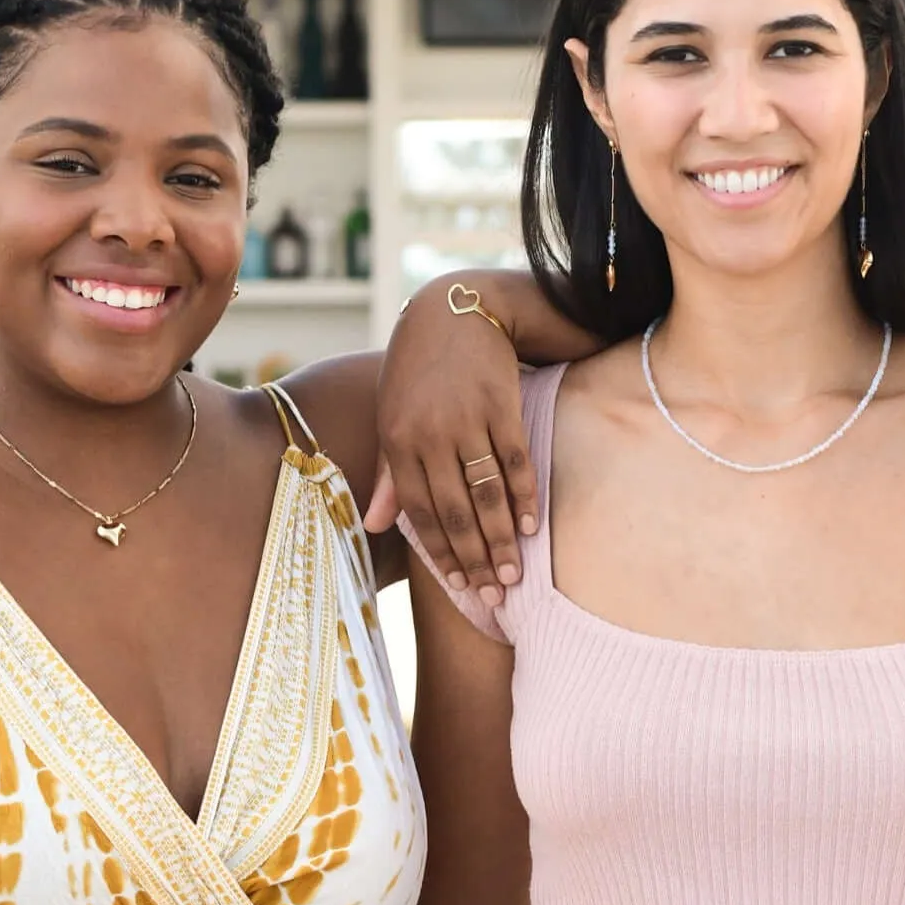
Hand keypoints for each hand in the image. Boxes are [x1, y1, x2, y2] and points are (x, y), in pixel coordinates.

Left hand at [367, 280, 537, 608]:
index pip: (419, 511)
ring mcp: (468, 420)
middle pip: (455, 510)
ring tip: (513, 573)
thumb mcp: (391, 415)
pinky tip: (529, 527)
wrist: (454, 311)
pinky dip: (523, 496)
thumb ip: (391, 473)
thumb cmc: (416, 369)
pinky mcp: (502, 405)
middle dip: (474, 558)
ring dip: (500, 539)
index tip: (459, 584)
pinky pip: (515, 461)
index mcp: (398, 441)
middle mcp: (430, 434)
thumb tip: (376, 526)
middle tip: (493, 594)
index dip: (440, 552)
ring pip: (486, 493)